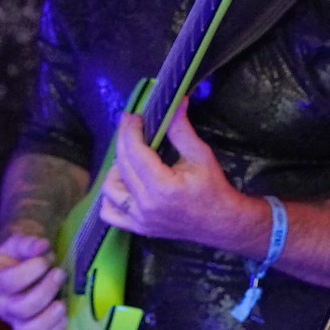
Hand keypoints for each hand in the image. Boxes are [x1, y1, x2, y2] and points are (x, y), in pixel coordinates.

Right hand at [0, 232, 67, 329]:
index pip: (7, 283)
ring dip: (48, 318)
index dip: (29, 271)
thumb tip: (41, 246)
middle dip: (44, 292)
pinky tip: (64, 317)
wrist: (26, 261)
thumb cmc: (22, 252)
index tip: (46, 258)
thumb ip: (28, 243)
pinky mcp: (30, 329)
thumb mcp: (21, 241)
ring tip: (62, 303)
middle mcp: (1, 305)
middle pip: (19, 309)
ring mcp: (15, 320)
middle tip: (60, 273)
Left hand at [100, 100, 248, 249]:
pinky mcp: (138, 228)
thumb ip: (182, 130)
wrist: (220, 222)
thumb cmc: (213, 187)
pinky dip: (109, 197)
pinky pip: (109, 213)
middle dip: (122, 140)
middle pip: (121, 166)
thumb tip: (175, 102)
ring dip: (115, 168)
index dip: (131, 131)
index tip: (134, 116)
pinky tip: (123, 183)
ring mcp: (139, 219)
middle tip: (128, 124)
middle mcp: (146, 205)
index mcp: (163, 186)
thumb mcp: (201, 155)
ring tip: (130, 157)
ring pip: (109, 189)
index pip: (136, 153)